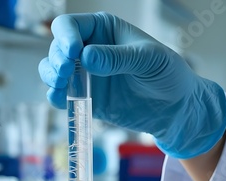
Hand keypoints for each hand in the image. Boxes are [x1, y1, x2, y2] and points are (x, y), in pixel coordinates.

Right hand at [38, 12, 225, 158]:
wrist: (175, 108)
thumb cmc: (167, 74)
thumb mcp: (148, 60)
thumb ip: (118, 57)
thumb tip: (86, 57)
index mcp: (103, 30)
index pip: (70, 26)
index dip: (65, 37)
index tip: (72, 52)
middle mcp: (88, 49)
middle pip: (57, 47)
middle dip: (56, 58)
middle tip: (64, 72)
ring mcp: (84, 74)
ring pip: (52, 69)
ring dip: (50, 76)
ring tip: (60, 83)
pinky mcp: (84, 97)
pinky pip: (61, 94)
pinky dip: (56, 96)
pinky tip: (61, 98)